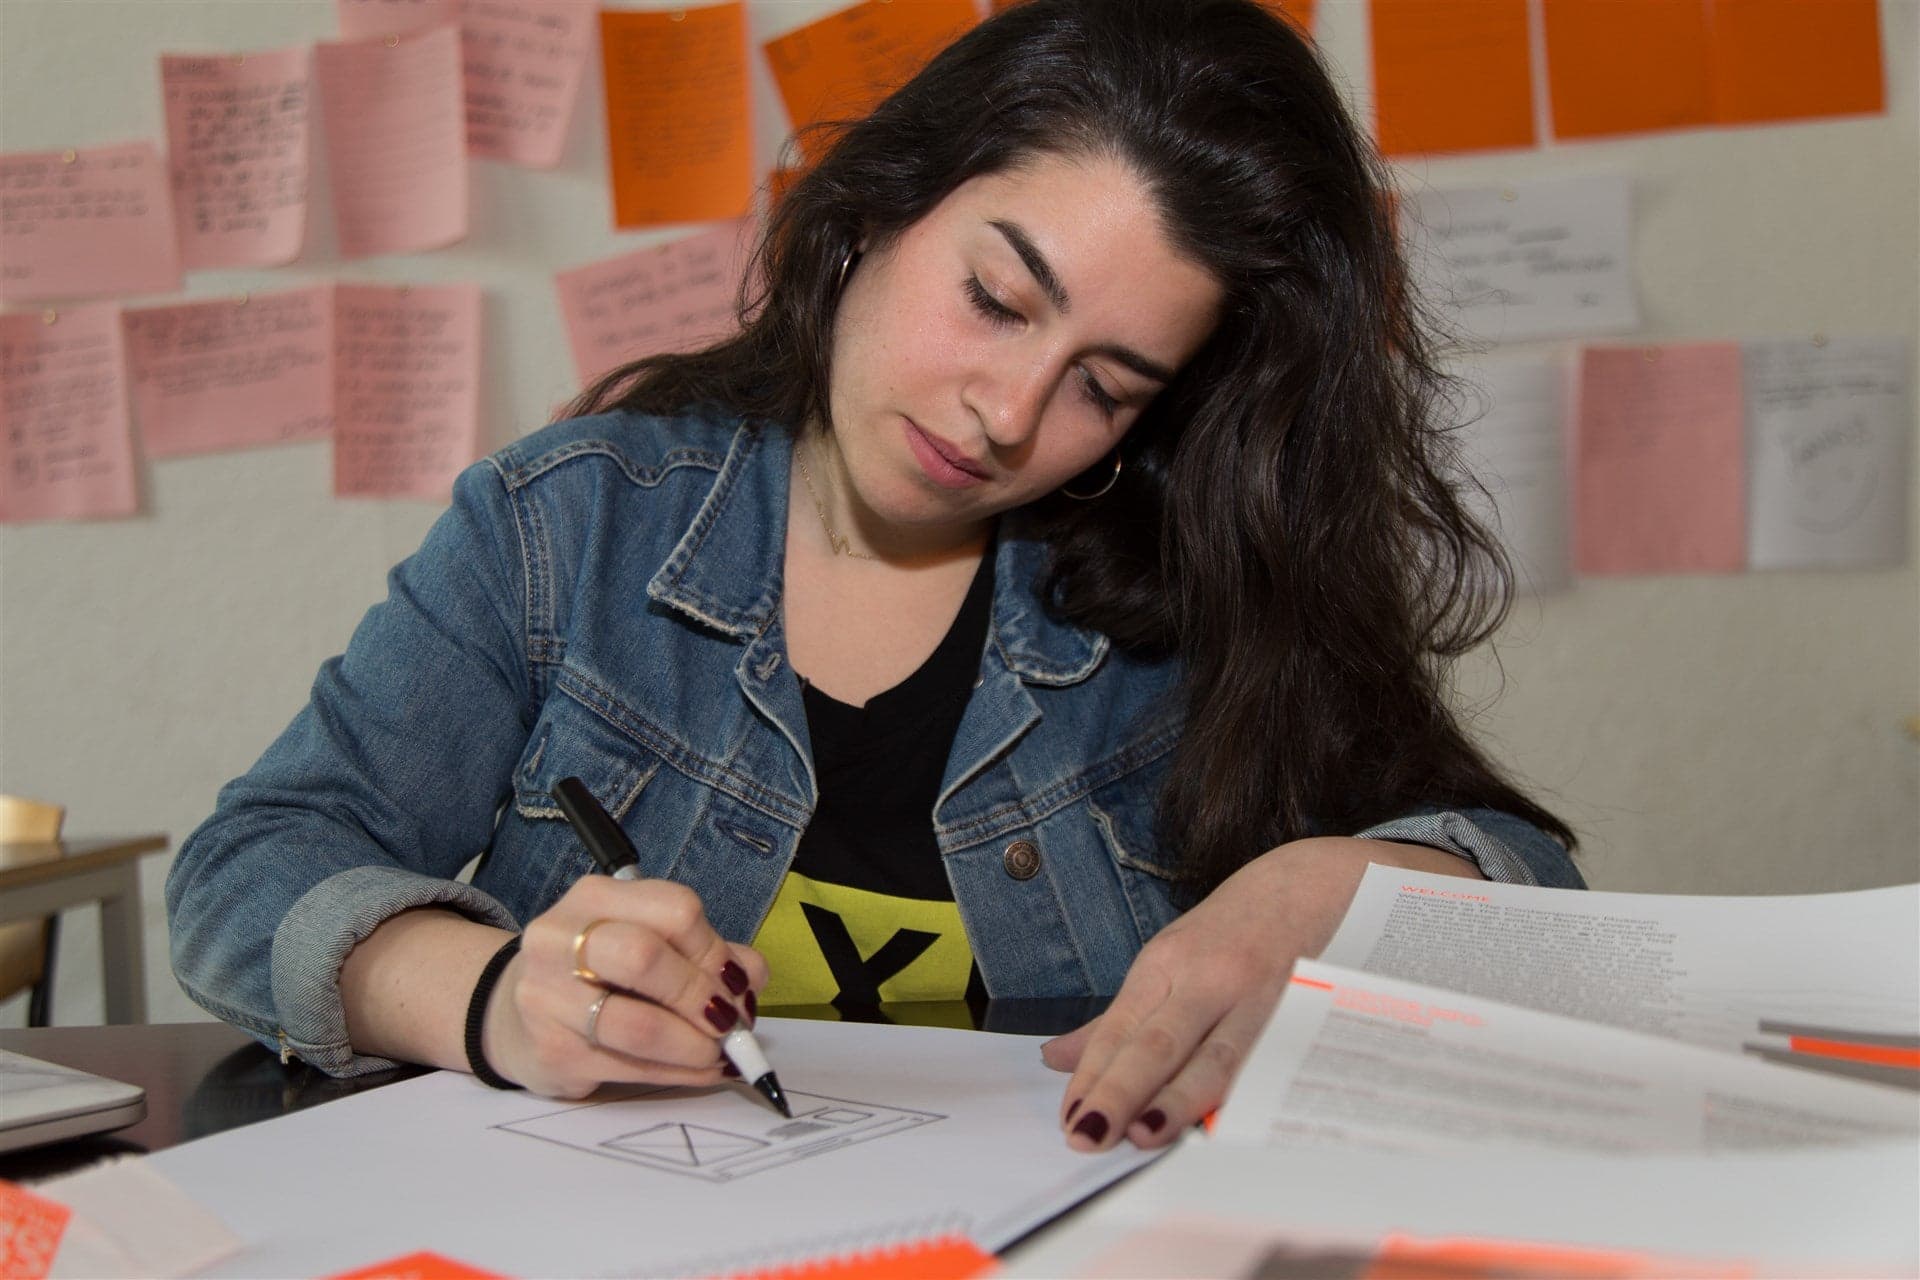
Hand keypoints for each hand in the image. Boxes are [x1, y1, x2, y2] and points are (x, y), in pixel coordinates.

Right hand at [483, 876, 767, 1098]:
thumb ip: (707, 952)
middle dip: (702, 996)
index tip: (737, 983)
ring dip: (695, 1045)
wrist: (514, 1015)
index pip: (674, 909)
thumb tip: (753, 977)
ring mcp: (547, 997)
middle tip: (730, 1022)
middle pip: (646, 957)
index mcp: (595, 897)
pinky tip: (699, 1070)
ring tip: (720, 1053)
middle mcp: (560, 939)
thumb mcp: (647, 941)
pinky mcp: (551, 1052)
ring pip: (638, 1026)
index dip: (716, 951)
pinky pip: (630, 1068)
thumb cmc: (599, 973)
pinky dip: (680, 1073)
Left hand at [1040, 837, 1482, 1150]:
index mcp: (1168, 964)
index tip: (1068, 1119)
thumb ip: (1115, 1020)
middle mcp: (1208, 979)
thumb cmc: (1233, 931)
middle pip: (1158, 1043)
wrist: (1317, 883)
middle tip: (1086, 1135)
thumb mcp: (1167, 961)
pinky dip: (1245, 1099)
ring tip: (1143, 1136)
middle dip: (1120, 1091)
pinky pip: (1268, 1066)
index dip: (1093, 1076)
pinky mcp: (1300, 1016)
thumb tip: (1056, 1060)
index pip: (1121, 1029)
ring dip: (1178, 1101)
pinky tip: (1224, 1128)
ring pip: (1215, 1059)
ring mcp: (1256, 999)